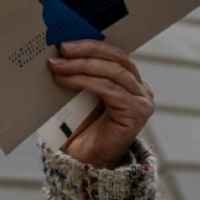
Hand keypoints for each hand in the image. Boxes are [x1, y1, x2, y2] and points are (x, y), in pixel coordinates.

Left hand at [48, 40, 153, 168]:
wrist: (84, 161)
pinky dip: (84, 81)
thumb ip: (80, 73)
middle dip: (87, 50)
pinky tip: (65, 80)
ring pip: (112, 72)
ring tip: (57, 65)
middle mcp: (141, 89)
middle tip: (62, 48)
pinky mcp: (136, 113)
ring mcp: (142, 101)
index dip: (91, 43)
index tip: (66, 39)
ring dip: (81, 65)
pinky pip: (109, 89)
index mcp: (130, 81)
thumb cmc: (80, 126)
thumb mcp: (79, 93)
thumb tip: (58, 49)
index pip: (115, 53)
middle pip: (116, 59)